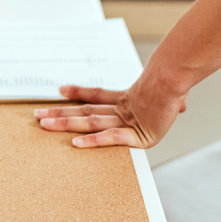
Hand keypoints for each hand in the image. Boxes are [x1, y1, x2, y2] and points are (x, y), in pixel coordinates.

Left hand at [34, 80, 186, 148]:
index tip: (61, 90)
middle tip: (37, 114)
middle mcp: (122, 110)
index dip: (79, 92)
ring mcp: (126, 121)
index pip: (97, 95)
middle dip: (59, 113)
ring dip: (65, 123)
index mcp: (129, 100)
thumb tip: (182, 105)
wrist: (176, 78)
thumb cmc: (176, 84)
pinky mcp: (137, 135)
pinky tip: (75, 143)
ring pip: (89, 122)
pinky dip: (94, 141)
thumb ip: (175, 103)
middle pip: (84, 111)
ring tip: (44, 124)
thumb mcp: (174, 98)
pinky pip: (111, 138)